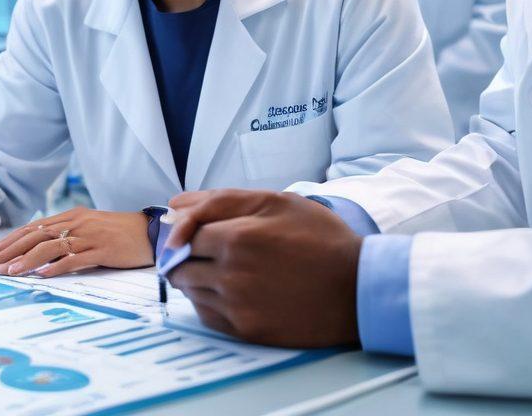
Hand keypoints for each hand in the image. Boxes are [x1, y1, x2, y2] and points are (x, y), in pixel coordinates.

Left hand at [0, 207, 151, 277]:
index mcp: (69, 217)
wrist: (149, 232)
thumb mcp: (87, 229)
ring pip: (50, 246)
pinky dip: (57, 267)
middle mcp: (75, 223)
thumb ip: (64, 236)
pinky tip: (41, 275)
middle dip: (6, 251)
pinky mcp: (102, 250)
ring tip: (6, 272)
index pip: (30, 229)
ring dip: (25, 260)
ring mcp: (88, 236)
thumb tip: (35, 252)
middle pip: (34, 236)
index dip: (6, 242)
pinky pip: (76, 259)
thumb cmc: (117, 233)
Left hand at [165, 189, 361, 348]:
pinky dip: (208, 301)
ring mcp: (238, 306)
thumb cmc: (319, 238)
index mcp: (236, 237)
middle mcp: (231, 274)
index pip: (184, 234)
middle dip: (186, 255)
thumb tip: (174, 205)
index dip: (187, 231)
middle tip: (206, 249)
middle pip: (181, 264)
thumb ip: (219, 200)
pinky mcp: (247, 331)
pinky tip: (230, 290)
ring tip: (223, 267)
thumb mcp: (274, 201)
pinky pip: (206, 316)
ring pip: (190, 290)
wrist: (357, 288)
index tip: (195, 232)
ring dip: (196, 277)